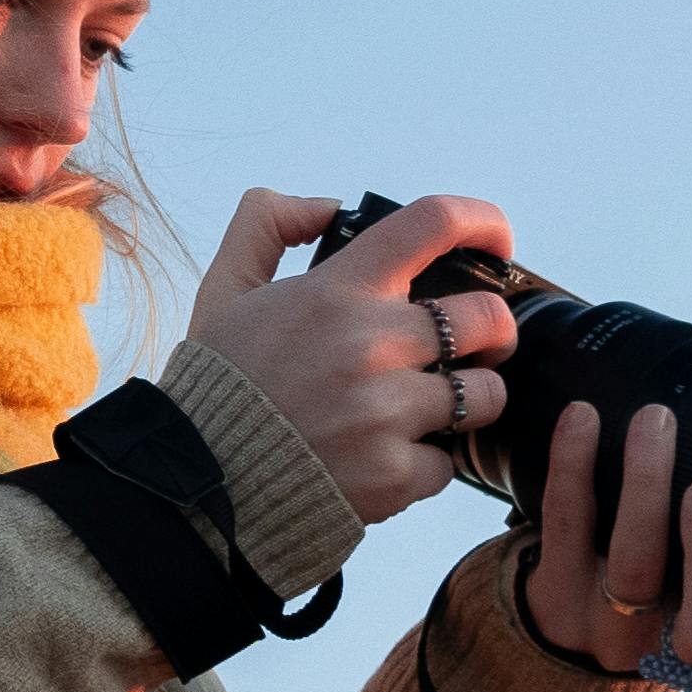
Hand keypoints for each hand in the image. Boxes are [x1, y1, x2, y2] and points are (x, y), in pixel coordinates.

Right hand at [184, 188, 519, 522]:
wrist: (194, 485)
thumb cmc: (218, 384)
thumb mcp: (222, 289)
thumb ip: (266, 225)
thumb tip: (325, 207)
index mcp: (337, 292)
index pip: (433, 225)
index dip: (484, 222)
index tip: (497, 243)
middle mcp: (371, 345)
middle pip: (489, 319)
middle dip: (492, 332)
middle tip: (472, 348)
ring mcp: (387, 412)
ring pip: (486, 395)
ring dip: (468, 401)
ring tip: (427, 411)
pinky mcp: (394, 475)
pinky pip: (447, 464)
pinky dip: (423, 465)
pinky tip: (381, 460)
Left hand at [518, 401, 691, 691]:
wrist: (562, 648)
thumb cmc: (667, 628)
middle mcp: (646, 642)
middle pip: (680, 602)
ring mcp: (592, 612)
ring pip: (623, 555)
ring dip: (640, 486)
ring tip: (656, 421)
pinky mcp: (547, 579)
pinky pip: (563, 518)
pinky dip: (572, 466)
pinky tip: (583, 418)